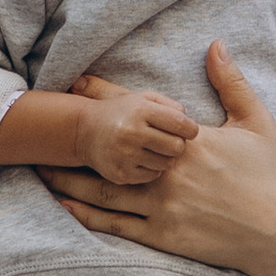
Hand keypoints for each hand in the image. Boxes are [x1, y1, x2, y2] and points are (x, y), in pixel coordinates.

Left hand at [45, 44, 275, 275]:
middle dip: (74, 140)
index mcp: (188, 142)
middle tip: (43, 126)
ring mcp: (163, 206)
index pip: (137, 112)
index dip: (104, 96)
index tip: (77, 83)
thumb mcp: (255, 123)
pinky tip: (63, 205)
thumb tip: (216, 44)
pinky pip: (116, 226)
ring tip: (39, 167)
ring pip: (104, 192)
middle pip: (109, 153)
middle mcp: (168, 172)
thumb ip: (231, 83)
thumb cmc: (269, 176)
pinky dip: (86, 215)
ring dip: (68, 179)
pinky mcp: (162, 236)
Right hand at [68, 77, 200, 185]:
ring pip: (166, 164)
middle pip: (177, 147)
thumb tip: (190, 125)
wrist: (84, 131)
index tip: (188, 130)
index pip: (182, 124)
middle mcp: (132, 133)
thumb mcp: (144, 98)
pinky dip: (151, 169)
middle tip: (168, 141)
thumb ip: (171, 105)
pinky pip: (152, 176)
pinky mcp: (121, 174)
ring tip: (153, 149)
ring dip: (164, 157)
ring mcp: (125, 155)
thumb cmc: (122, 113)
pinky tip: (141, 159)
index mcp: (141, 110)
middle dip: (177, 144)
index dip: (190, 129)